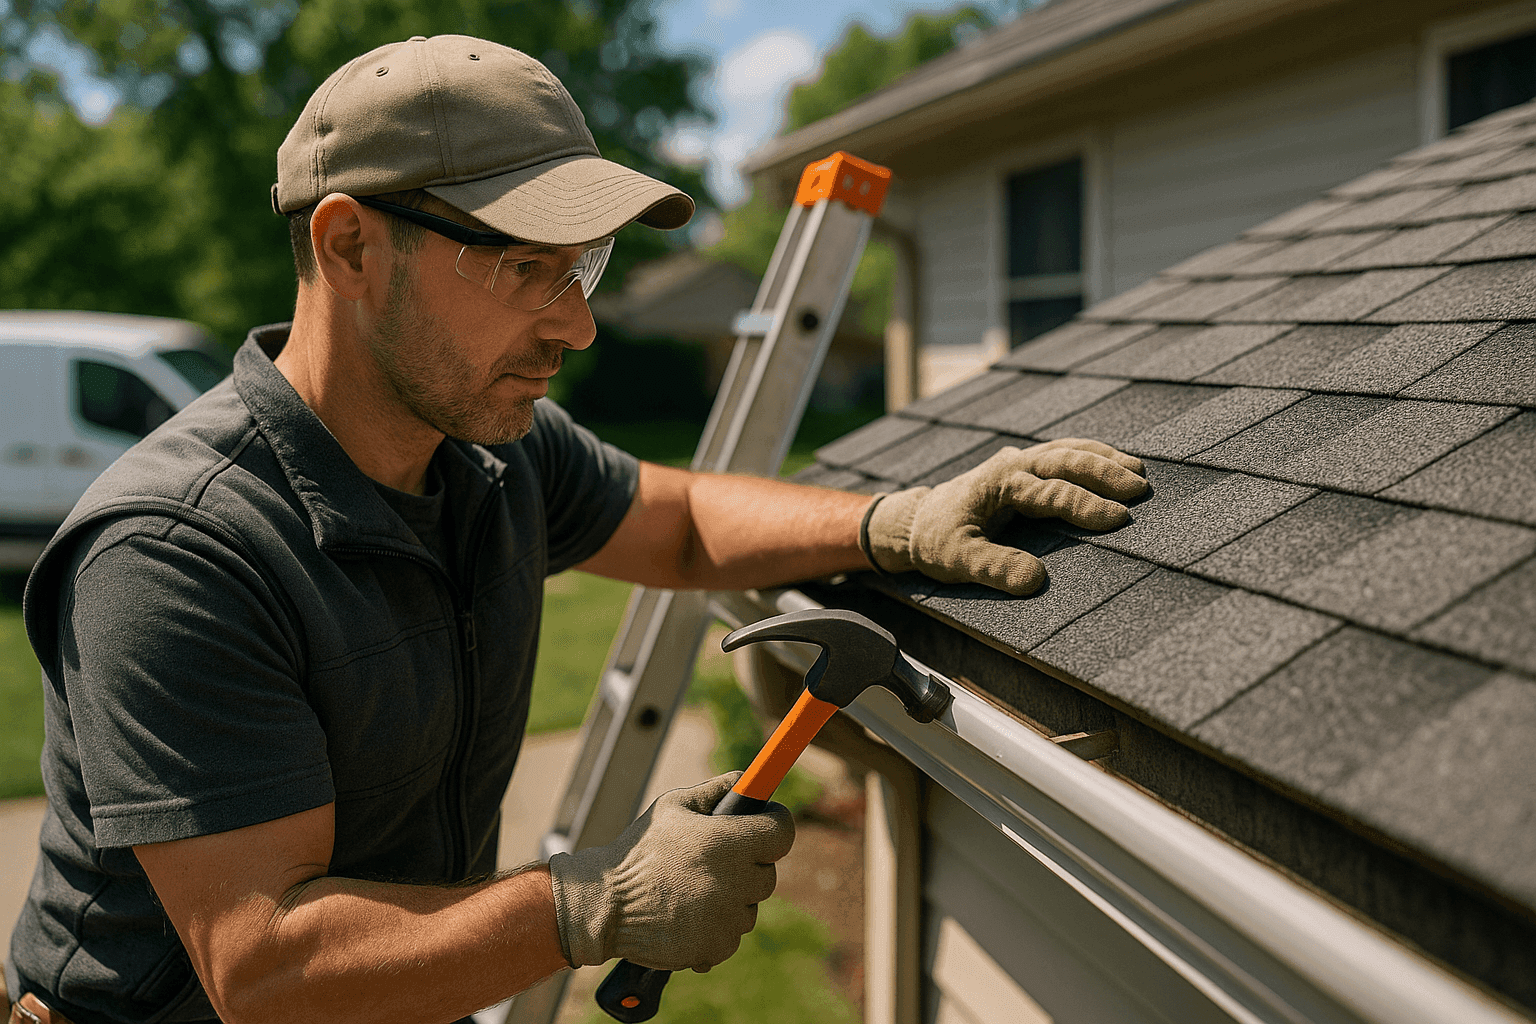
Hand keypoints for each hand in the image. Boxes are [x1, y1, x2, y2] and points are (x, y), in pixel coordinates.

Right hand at [547, 772, 794, 971]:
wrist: (605, 905)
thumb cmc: (639, 850)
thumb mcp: (672, 806)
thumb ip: (713, 790)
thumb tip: (742, 780)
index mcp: (728, 841)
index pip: (782, 831)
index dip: (775, 824)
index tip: (765, 822)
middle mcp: (735, 881)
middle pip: (767, 871)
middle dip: (749, 863)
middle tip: (716, 859)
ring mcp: (728, 919)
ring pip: (749, 905)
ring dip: (733, 897)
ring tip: (693, 889)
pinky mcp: (717, 948)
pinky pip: (731, 933)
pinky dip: (717, 926)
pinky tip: (688, 914)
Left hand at [863, 438, 1147, 595]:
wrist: (916, 521)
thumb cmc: (937, 541)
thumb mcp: (956, 560)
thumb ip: (994, 568)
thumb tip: (1035, 580)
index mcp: (1000, 481)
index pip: (1052, 492)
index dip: (1086, 505)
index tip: (1118, 520)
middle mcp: (1012, 463)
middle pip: (1066, 459)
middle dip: (1105, 472)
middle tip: (1140, 488)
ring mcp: (1018, 461)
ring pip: (1067, 450)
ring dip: (1103, 458)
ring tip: (1138, 471)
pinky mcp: (1022, 467)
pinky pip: (1062, 453)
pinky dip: (1089, 455)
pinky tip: (1112, 463)